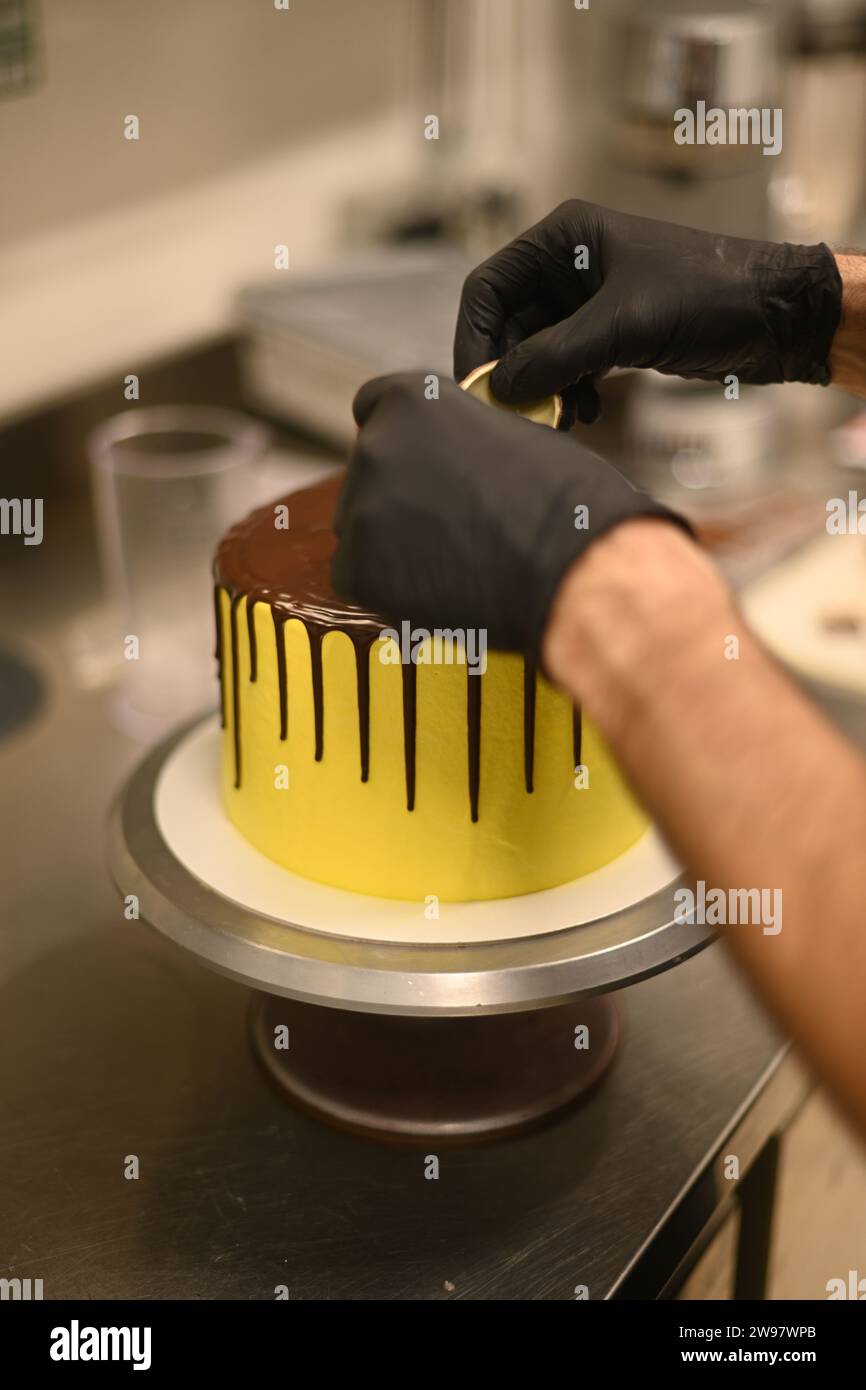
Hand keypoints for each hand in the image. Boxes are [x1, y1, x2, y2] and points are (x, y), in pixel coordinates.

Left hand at [332, 372, 686, 654]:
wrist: (575, 570)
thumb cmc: (566, 502)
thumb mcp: (517, 436)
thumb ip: (466, 438)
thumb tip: (457, 457)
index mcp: (412, 399)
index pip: (376, 407)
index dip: (405, 437)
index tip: (424, 461)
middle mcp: (375, 446)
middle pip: (370, 471)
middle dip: (400, 492)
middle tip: (450, 524)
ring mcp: (360, 510)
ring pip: (363, 525)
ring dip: (393, 540)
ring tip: (453, 561)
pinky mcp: (356, 570)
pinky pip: (359, 575)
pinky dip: (390, 585)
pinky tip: (437, 589)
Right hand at [454, 199, 841, 421]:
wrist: (776, 316)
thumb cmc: (707, 296)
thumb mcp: (624, 325)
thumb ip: (556, 355)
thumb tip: (500, 387)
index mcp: (565, 237)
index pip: (488, 288)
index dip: (474, 339)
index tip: (479, 389)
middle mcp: (569, 263)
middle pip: (508, 325)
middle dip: (511, 372)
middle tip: (519, 415)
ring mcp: (589, 299)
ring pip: (537, 351)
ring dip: (540, 389)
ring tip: (557, 420)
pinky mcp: (611, 331)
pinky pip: (566, 365)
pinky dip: (567, 392)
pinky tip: (584, 415)